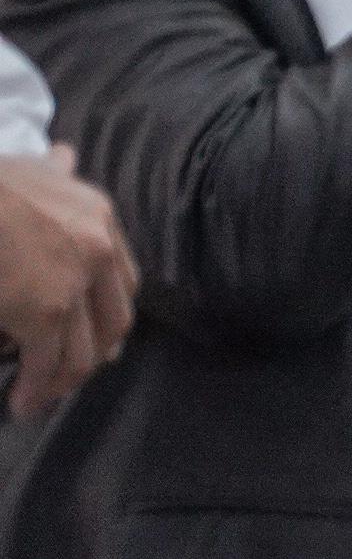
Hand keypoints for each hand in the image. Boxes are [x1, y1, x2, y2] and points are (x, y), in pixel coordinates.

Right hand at [0, 145, 136, 417]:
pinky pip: (48, 361)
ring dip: (62, 380)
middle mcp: (98, 247)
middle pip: (113, 320)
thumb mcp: (25, 166)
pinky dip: (36, 388)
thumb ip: (51, 169)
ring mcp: (75, 280)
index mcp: (98, 214)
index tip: (96, 339)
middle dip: (94, 354)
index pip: (122, 279)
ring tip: (39, 398)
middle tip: (68, 377)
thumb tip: (65, 156)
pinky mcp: (45, 310)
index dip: (107, 314)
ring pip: (84, 349)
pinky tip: (23, 402)